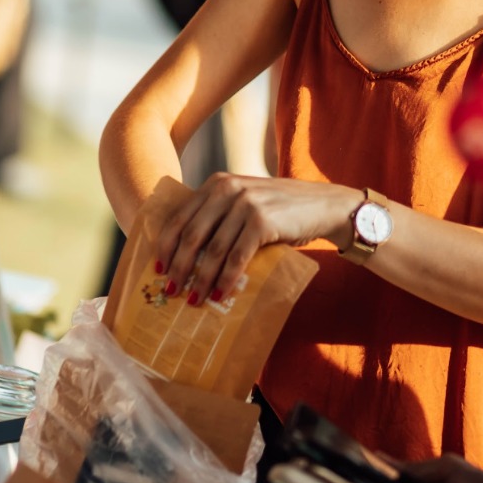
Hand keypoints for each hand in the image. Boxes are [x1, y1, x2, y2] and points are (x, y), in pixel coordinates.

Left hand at [154, 173, 358, 303]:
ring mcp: (245, 203)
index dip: (166, 245)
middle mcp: (227, 188)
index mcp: (216, 183)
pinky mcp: (262, 221)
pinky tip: (220, 294)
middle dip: (179, 267)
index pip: (180, 216)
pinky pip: (237, 257)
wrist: (323, 205)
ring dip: (201, 279)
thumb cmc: (281, 210)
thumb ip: (219, 215)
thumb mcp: (245, 202)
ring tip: (194, 299)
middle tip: (171, 290)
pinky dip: (226, 279)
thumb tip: (187, 255)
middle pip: (191, 235)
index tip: (159, 268)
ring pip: (213, 250)